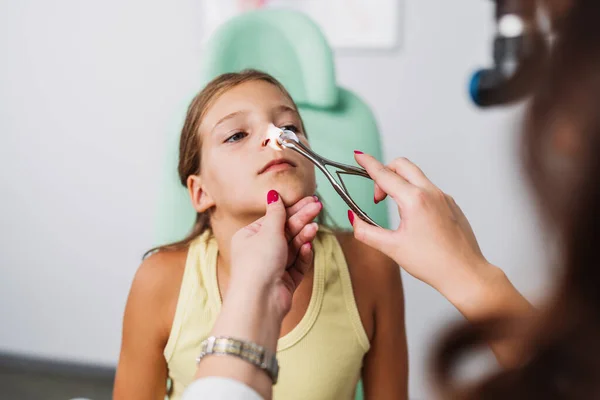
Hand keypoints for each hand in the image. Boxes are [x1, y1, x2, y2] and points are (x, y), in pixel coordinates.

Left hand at [229, 191, 319, 319]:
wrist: (260, 300)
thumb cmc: (257, 264)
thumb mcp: (268, 231)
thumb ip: (276, 213)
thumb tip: (273, 194)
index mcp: (249, 237)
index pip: (275, 218)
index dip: (293, 209)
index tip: (310, 200)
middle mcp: (260, 251)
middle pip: (286, 231)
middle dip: (302, 220)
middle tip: (317, 207)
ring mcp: (273, 266)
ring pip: (294, 247)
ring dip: (303, 236)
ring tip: (313, 228)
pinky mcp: (285, 280)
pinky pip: (298, 263)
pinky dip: (303, 255)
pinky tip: (308, 247)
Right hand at [349, 154, 490, 297]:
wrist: (466, 274)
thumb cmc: (433, 263)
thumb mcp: (392, 248)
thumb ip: (366, 232)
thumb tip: (353, 219)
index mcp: (414, 200)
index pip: (385, 175)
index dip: (368, 164)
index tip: (359, 156)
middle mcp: (431, 193)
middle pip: (402, 166)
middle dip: (385, 173)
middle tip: (378, 197)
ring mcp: (444, 197)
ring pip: (417, 177)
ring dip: (401, 185)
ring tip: (397, 212)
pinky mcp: (452, 205)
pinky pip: (429, 190)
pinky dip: (416, 195)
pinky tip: (415, 220)